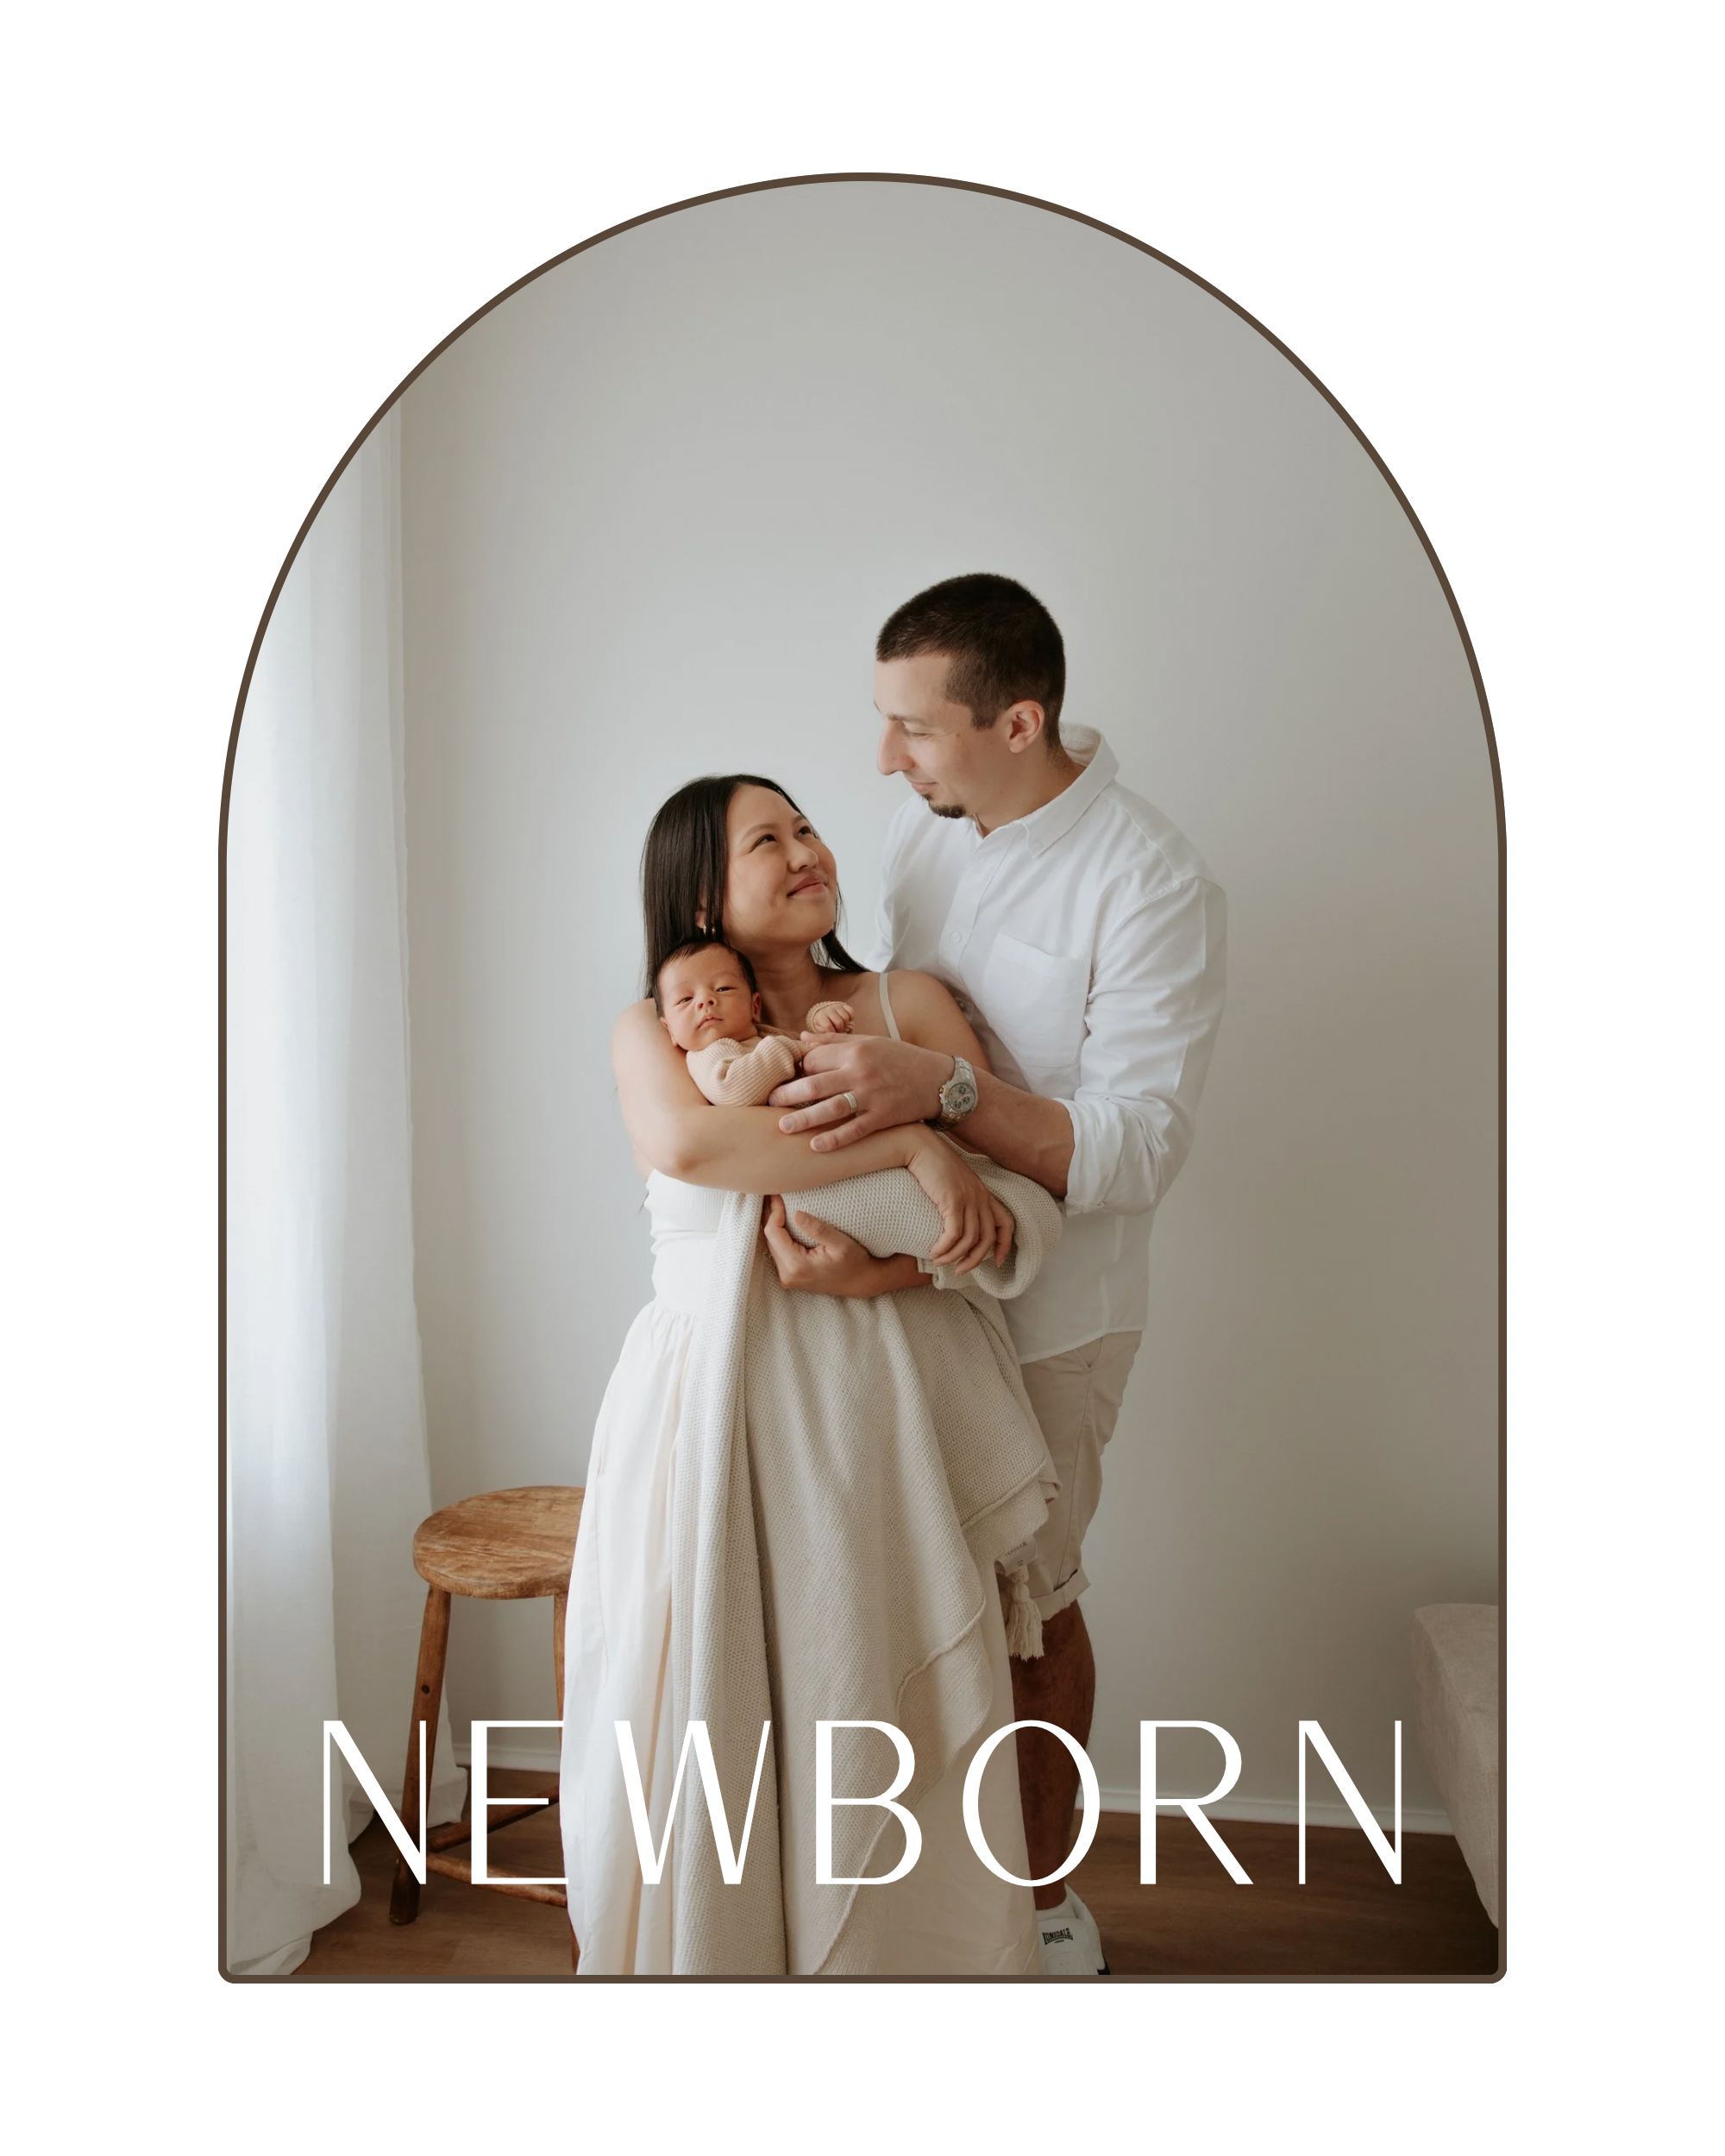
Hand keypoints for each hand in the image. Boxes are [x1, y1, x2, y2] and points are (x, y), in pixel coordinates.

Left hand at [762, 1196, 893, 1295]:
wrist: (861, 1282)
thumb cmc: (855, 1262)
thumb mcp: (841, 1243)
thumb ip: (818, 1229)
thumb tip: (796, 1213)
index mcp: (797, 1266)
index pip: (773, 1233)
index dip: (774, 1212)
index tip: (779, 1195)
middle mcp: (787, 1275)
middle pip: (769, 1239)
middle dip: (770, 1216)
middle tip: (773, 1193)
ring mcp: (787, 1278)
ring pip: (772, 1245)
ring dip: (773, 1225)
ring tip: (775, 1203)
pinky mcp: (790, 1276)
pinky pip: (778, 1252)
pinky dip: (779, 1235)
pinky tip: (781, 1220)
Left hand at [769, 1035, 949, 1149]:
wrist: (939, 1081)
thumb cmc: (901, 1059)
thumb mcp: (870, 1042)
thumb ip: (835, 1040)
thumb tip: (802, 1038)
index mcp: (856, 1050)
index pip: (815, 1058)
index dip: (797, 1068)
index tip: (784, 1077)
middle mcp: (861, 1072)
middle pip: (815, 1084)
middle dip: (788, 1094)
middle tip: (769, 1102)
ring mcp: (872, 1096)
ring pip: (830, 1109)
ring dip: (803, 1119)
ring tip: (782, 1126)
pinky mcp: (883, 1118)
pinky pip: (853, 1131)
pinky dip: (834, 1139)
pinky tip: (815, 1146)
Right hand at [901, 1131, 1014, 1275]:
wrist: (920, 1146)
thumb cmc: (931, 1165)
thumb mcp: (953, 1184)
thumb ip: (960, 1200)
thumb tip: (953, 1224)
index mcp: (983, 1193)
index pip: (1006, 1222)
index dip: (1005, 1245)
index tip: (997, 1262)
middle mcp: (980, 1197)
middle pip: (988, 1238)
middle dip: (975, 1259)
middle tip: (960, 1271)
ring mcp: (968, 1198)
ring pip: (970, 1239)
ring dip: (955, 1256)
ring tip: (939, 1261)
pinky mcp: (953, 1200)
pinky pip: (954, 1234)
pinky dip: (945, 1248)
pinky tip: (934, 1252)